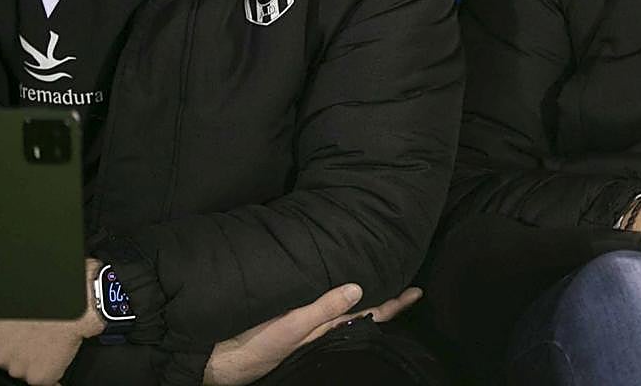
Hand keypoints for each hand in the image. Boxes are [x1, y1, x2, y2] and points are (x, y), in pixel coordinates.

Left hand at [0, 259, 103, 384]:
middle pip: (3, 358)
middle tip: (36, 333)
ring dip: (35, 357)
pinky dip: (53, 367)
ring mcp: (16, 369)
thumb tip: (1, 317)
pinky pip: (46, 377)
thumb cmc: (50, 294)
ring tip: (50, 337)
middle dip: (18, 349)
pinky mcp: (39, 377)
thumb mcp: (11, 296)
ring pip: (24, 368)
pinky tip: (59, 351)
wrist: (78, 304)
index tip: (15, 332)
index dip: (3, 338)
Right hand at [203, 285, 422, 385]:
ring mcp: (311, 328)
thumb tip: (358, 288)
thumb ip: (324, 308)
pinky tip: (346, 290)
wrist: (223, 356)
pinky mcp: (296, 324)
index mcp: (328, 328)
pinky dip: (341, 299)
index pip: (371, 314)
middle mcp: (324, 328)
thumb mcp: (293, 325)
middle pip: (365, 313)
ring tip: (386, 283)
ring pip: (348, 312)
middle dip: (388, 301)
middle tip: (411, 288)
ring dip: (367, 299)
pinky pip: (327, 310)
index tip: (417, 292)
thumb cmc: (258, 342)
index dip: (394, 303)